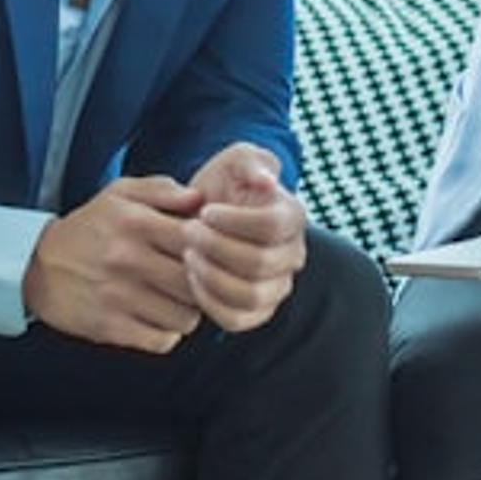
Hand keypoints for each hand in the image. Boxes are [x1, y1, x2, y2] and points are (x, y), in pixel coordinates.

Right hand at [27, 175, 202, 352]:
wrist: (35, 266)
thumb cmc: (88, 227)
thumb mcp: (119, 194)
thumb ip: (162, 190)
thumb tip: (200, 198)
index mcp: (135, 222)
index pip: (198, 239)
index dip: (212, 248)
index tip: (206, 252)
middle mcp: (128, 259)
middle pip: (196, 283)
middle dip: (204, 285)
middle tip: (196, 283)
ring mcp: (119, 297)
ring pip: (185, 318)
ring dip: (188, 313)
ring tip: (176, 302)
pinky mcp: (109, 327)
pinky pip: (161, 341)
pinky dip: (166, 334)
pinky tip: (158, 320)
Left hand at [182, 143, 307, 334]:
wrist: (207, 215)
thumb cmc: (224, 183)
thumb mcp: (236, 159)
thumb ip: (251, 162)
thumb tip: (266, 182)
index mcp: (293, 216)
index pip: (273, 226)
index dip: (235, 222)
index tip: (205, 211)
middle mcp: (293, 255)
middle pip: (260, 262)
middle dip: (217, 248)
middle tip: (187, 232)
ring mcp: (277, 286)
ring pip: (251, 295)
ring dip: (212, 277)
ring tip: (188, 255)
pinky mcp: (257, 311)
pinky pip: (237, 319)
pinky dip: (210, 302)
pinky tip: (191, 278)